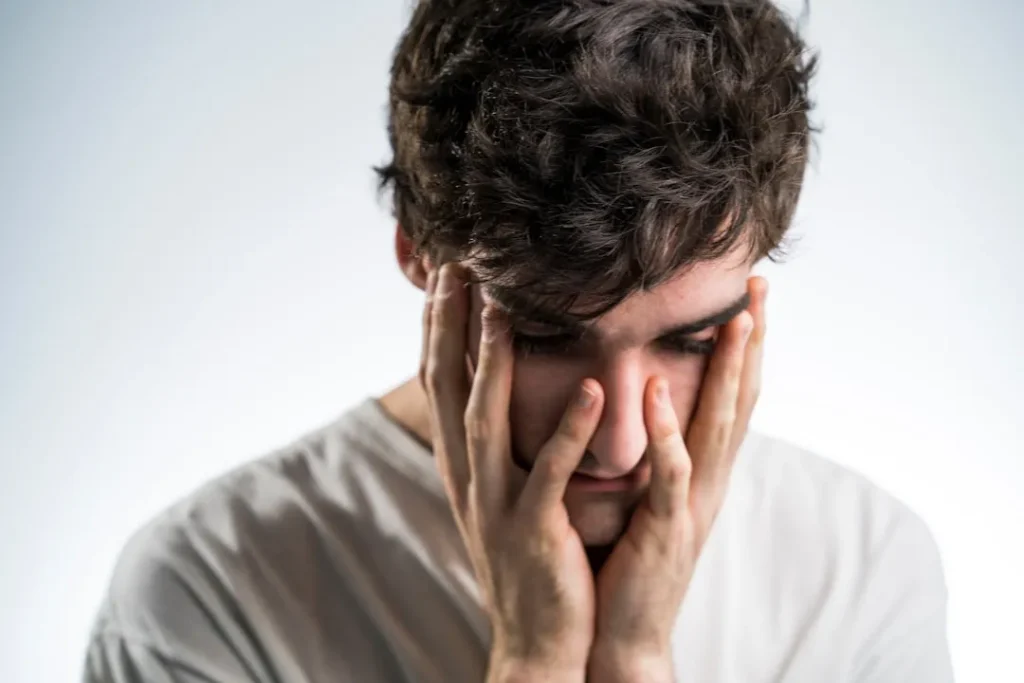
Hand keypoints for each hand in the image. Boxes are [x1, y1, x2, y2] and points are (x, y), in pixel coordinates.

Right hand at [421, 263, 603, 680]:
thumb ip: (495, 442)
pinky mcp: (534, 530)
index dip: (437, 327)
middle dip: (449, 326)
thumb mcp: (499, 494)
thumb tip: (495, 386)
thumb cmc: (527, 558)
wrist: (536, 641)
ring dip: (493, 362)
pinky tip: (590, 388)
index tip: (444, 273)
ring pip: (486, 420)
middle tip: (457, 266)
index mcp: (461, 465)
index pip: (439, 382)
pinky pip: (551, 473)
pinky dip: (568, 429)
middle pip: (448, 388)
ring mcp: (495, 505)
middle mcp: (467, 477)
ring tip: (504, 308)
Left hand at [588, 278, 767, 680]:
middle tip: (760, 286)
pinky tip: (656, 392)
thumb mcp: (647, 496)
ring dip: (729, 374)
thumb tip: (648, 400)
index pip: (730, 396)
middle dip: (752, 343)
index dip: (744, 346)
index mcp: (701, 470)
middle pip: (740, 400)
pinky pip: (671, 475)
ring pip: (718, 428)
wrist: (623, 632)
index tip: (748, 293)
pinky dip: (668, 432)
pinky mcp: (667, 530)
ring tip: (735, 322)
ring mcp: (694, 504)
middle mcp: (708, 480)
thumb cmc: (628, 559)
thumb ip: (656, 451)